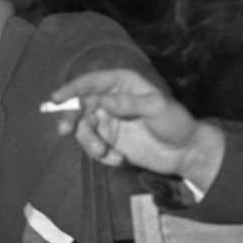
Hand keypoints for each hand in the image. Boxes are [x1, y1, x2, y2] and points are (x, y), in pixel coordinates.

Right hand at [48, 69, 224, 189]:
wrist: (185, 153)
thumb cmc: (176, 123)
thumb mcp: (158, 108)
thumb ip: (130, 103)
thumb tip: (103, 101)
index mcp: (121, 84)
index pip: (91, 82)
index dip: (72, 88)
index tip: (56, 98)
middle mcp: (109, 100)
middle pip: (79, 105)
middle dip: (70, 118)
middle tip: (64, 130)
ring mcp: (106, 120)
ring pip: (83, 128)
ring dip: (89, 142)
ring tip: (104, 153)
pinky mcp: (107, 140)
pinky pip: (92, 146)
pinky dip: (101, 154)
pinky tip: (119, 159)